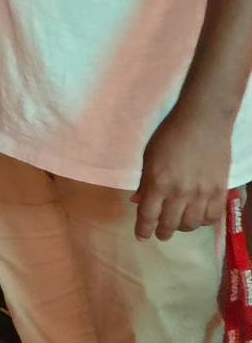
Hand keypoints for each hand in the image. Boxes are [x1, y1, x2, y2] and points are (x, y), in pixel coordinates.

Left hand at [132, 103, 230, 240]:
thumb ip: (145, 182)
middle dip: (163, 232)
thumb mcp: (149, 157)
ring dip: (182, 227)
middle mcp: (180, 192)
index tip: (142, 236)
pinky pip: (212, 217)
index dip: (144, 229)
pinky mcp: (220, 191)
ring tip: (178, 224)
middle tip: (160, 233)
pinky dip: (203, 222)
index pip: (148, 215)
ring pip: (191, 224)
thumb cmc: (169, 135)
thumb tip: (138, 201)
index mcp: (158, 182)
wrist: (202, 122)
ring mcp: (202, 194)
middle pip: (170, 224)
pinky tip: (198, 217)